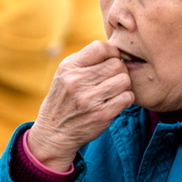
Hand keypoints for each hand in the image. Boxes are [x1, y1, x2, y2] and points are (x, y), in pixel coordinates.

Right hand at [26, 41, 133, 171]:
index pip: (100, 48)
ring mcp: (89, 99)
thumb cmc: (64, 100)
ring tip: (114, 90)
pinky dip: (126, 99)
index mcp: (68, 67)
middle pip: (116, 64)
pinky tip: (116, 102)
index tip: (111, 60)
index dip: (112, 52)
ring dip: (124, 85)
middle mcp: (77, 81)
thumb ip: (86, 61)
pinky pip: (127, 98)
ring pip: (124, 80)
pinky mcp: (101, 115)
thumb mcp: (64, 75)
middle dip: (120, 70)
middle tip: (114, 78)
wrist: (53, 133)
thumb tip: (115, 51)